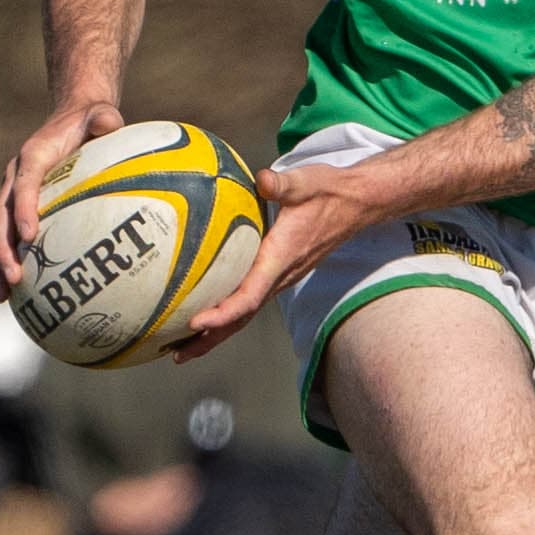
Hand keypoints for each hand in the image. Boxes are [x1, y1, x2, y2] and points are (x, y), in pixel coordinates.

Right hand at [0, 97, 124, 298]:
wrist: (71, 118)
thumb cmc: (89, 120)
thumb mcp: (99, 113)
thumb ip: (103, 118)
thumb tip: (108, 123)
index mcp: (33, 155)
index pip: (24, 184)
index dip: (24, 208)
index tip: (31, 236)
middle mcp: (15, 176)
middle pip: (1, 216)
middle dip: (3, 249)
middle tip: (14, 278)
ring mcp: (12, 193)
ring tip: (3, 297)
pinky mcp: (16, 206)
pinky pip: (6, 236)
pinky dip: (5, 262)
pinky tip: (14, 293)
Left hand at [176, 162, 384, 359]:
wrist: (357, 203)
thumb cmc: (330, 192)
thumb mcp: (306, 182)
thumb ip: (281, 183)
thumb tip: (261, 180)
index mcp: (281, 258)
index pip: (250, 295)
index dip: (223, 313)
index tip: (197, 323)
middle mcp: (280, 274)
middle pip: (242, 316)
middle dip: (210, 338)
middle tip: (177, 354)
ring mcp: (280, 276)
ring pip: (245, 312)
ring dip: (216, 332)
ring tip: (182, 346)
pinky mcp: (279, 272)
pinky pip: (249, 299)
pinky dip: (226, 313)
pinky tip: (206, 310)